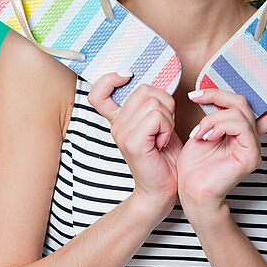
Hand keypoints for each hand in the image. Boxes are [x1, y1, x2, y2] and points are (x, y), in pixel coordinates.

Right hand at [87, 74, 183, 213]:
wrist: (163, 188)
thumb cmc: (164, 156)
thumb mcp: (157, 123)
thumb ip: (149, 103)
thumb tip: (155, 83)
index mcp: (118, 119)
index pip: (98, 93)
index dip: (110, 79)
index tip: (127, 78)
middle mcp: (116, 125)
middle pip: (144, 89)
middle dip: (164, 103)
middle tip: (164, 125)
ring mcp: (122, 133)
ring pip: (154, 103)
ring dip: (168, 119)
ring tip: (162, 136)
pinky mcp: (132, 141)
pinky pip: (157, 117)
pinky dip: (167, 128)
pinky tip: (161, 143)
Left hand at [176, 78, 266, 217]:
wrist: (191, 190)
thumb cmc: (195, 164)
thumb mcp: (204, 129)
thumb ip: (216, 114)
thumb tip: (214, 94)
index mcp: (244, 132)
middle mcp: (252, 138)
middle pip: (243, 102)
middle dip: (217, 95)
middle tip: (196, 96)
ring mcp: (253, 147)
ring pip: (238, 112)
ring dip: (212, 118)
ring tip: (198, 133)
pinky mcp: (251, 155)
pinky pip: (239, 125)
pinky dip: (218, 125)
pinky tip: (207, 137)